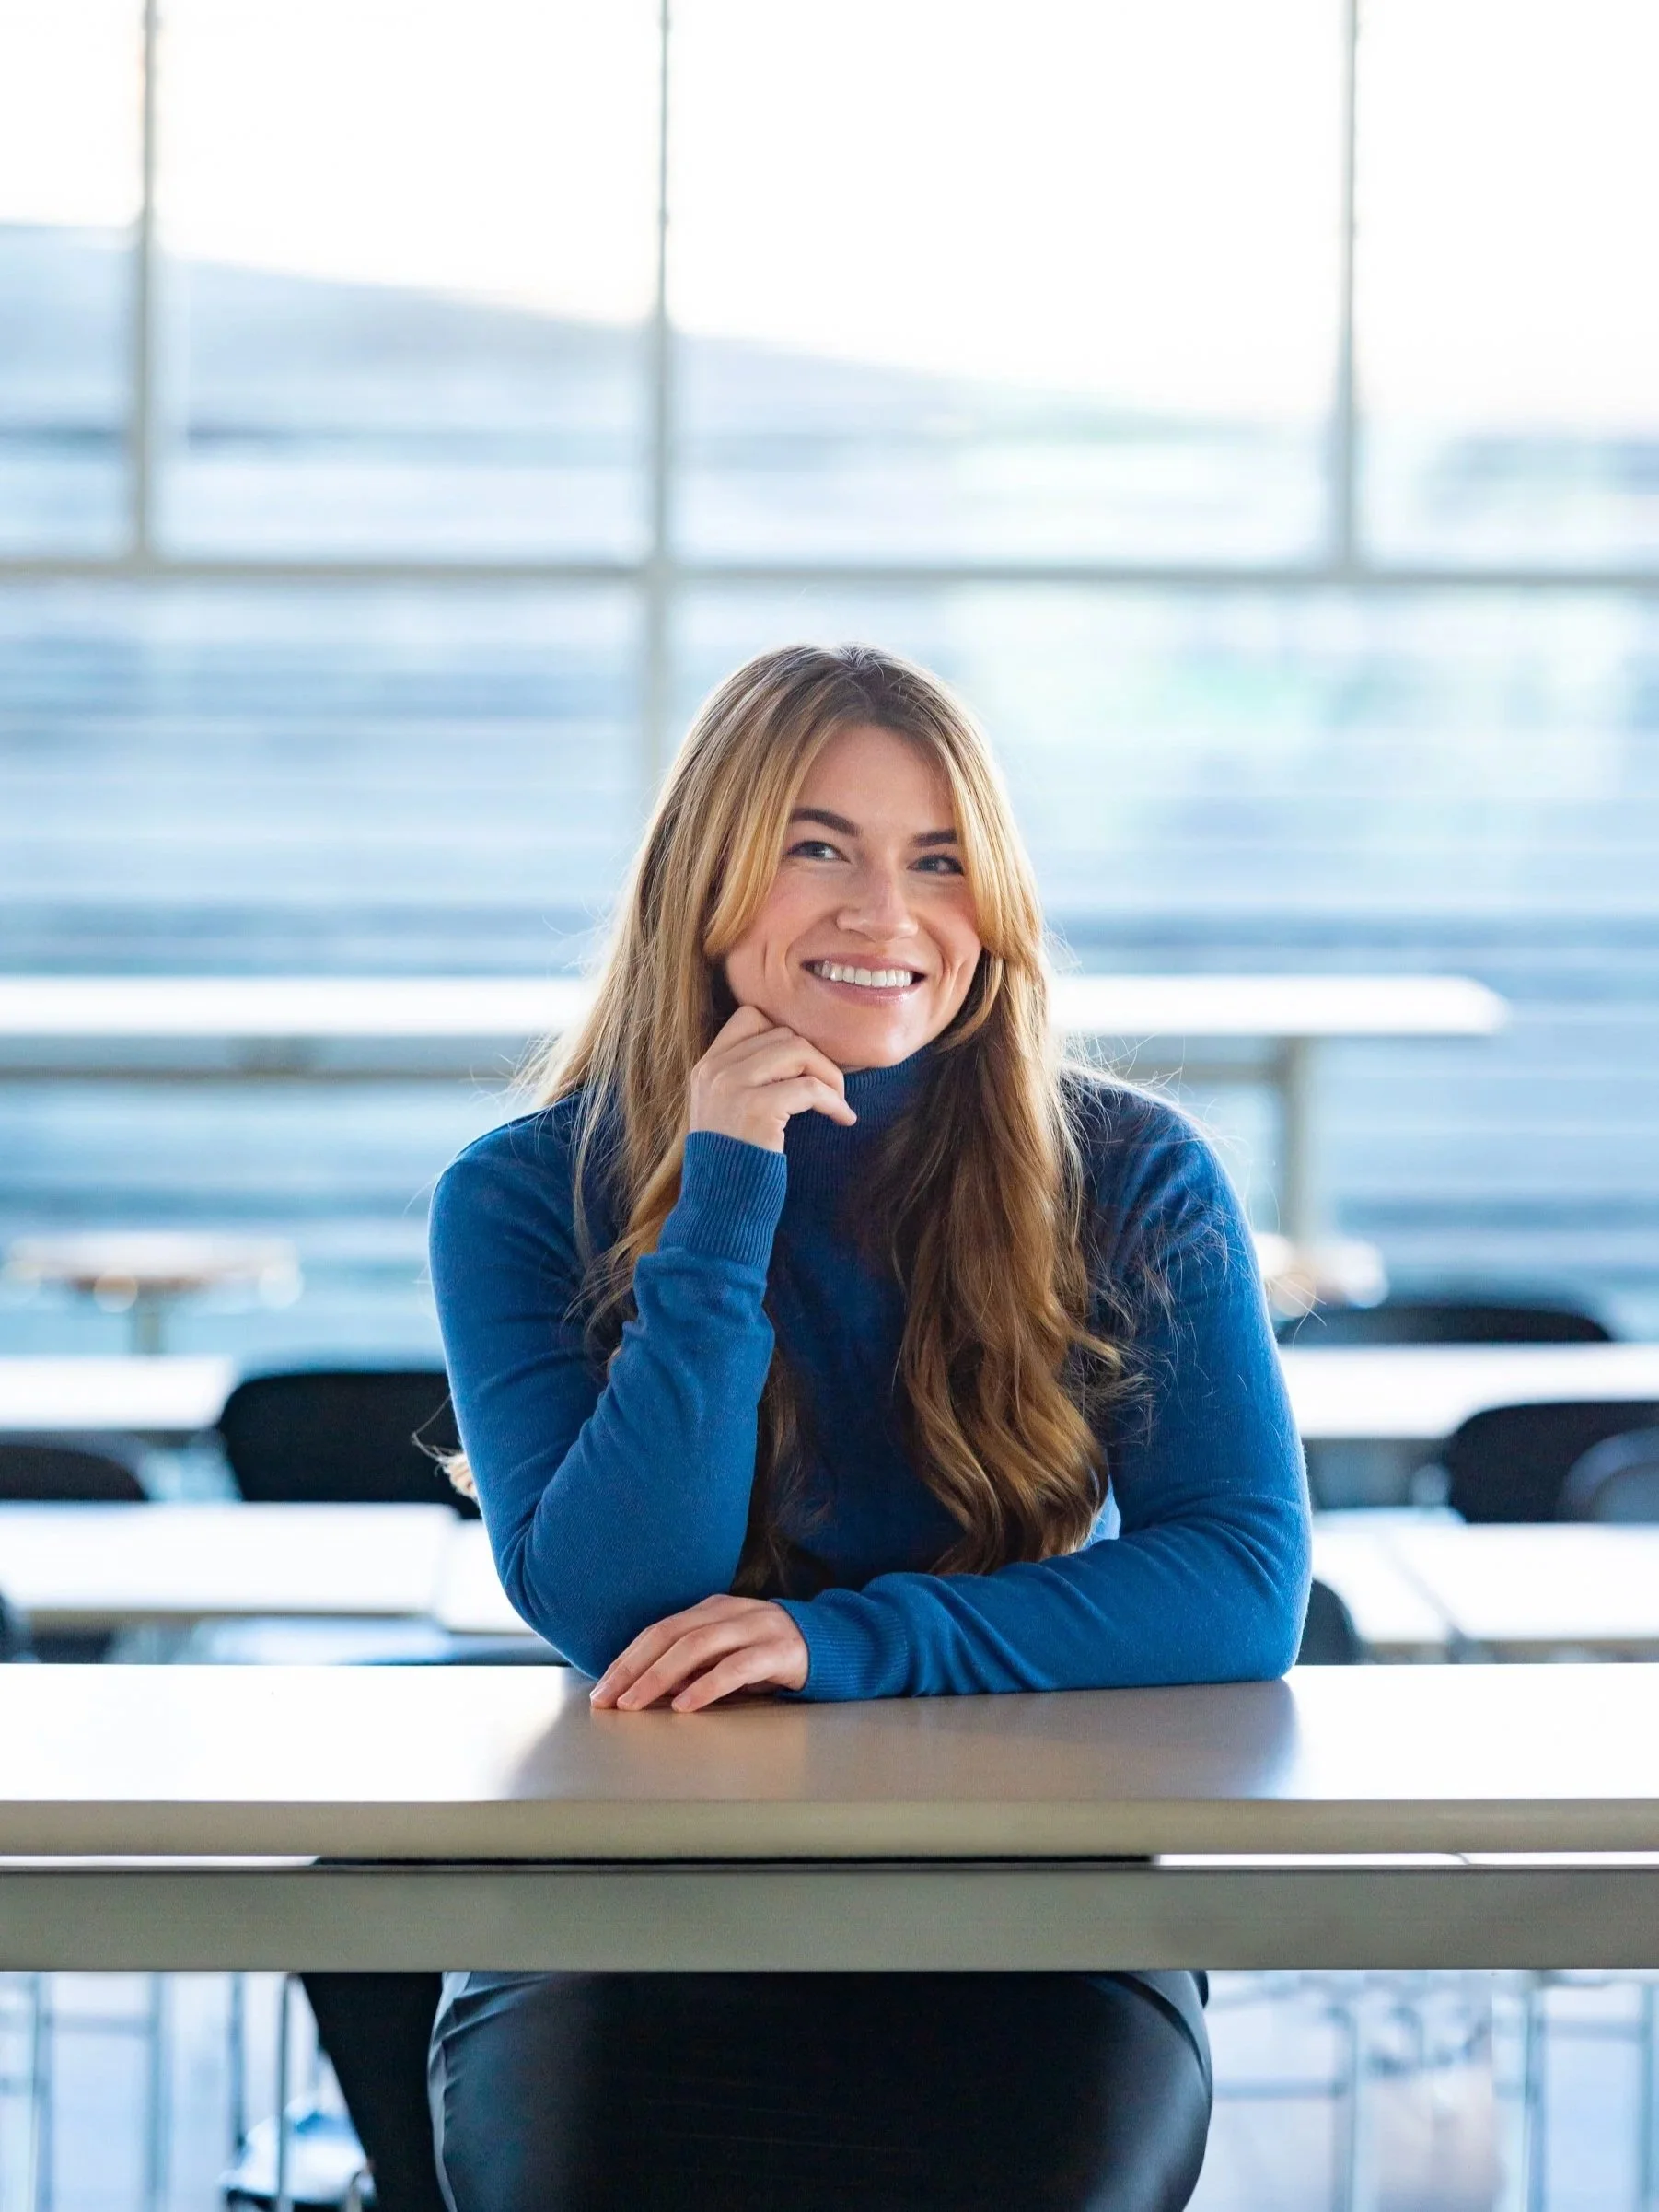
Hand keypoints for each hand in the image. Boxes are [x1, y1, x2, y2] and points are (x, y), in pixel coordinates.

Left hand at [589, 1594, 809, 1711]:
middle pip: (670, 1635)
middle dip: (633, 1668)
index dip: (626, 1659)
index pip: (658, 1630)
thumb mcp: (726, 1657)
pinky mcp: (780, 1651)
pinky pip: (738, 1667)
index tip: (601, 1689)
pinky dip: (707, 1685)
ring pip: (698, 1646)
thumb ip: (691, 1668)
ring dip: (660, 1677)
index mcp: (711, 1610)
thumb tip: (645, 1691)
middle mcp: (729, 1612)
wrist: (833, 1645)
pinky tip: (685, 1705)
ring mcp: (756, 1628)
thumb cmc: (769, 1656)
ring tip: (635, 1703)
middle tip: (608, 1700)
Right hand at [688, 1005, 854, 1152]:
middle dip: (815, 1059)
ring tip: (837, 1102)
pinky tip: (843, 1118)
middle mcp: (715, 1071)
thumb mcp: (724, 1111)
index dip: (783, 1033)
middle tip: (829, 1089)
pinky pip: (810, 1088)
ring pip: (799, 1051)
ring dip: (828, 1076)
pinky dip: (834, 1102)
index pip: (750, 1016)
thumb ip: (745, 1079)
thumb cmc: (731, 1164)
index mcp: (706, 1067)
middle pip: (782, 1034)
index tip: (801, 1066)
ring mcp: (733, 1087)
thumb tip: (798, 1054)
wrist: (718, 1208)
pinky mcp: (757, 1109)